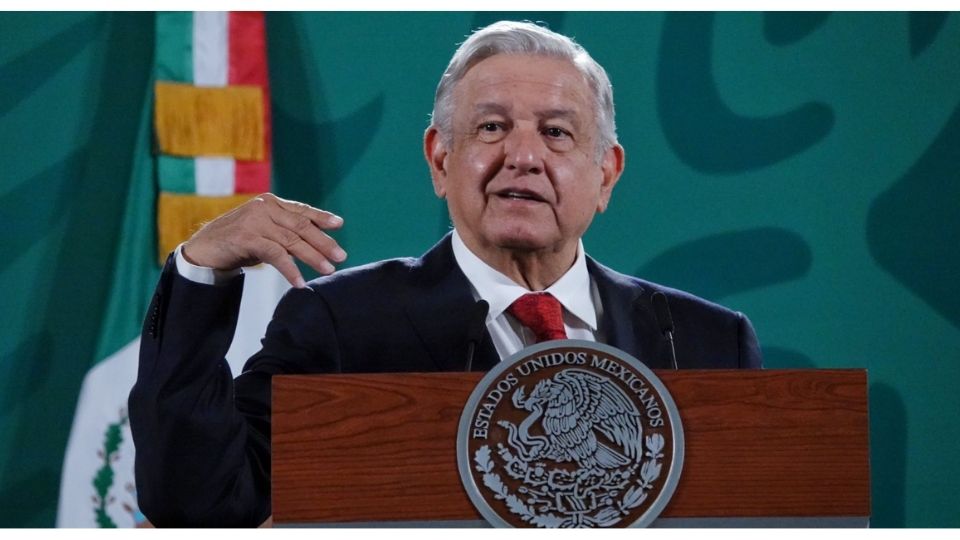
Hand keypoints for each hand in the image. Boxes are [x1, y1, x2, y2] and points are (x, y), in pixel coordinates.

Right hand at [181, 193, 344, 287]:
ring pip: (292, 240)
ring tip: (327, 270)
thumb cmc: (237, 242)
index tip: (339, 224)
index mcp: (270, 203)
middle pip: (301, 226)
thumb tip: (316, 241)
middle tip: (341, 256)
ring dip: (312, 257)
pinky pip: (276, 255)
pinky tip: (299, 282)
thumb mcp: (263, 232)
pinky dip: (290, 270)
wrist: (203, 250)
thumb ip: (284, 231)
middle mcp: (264, 207)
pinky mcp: (247, 238)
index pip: (301, 210)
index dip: (321, 217)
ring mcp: (255, 221)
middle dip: (323, 242)